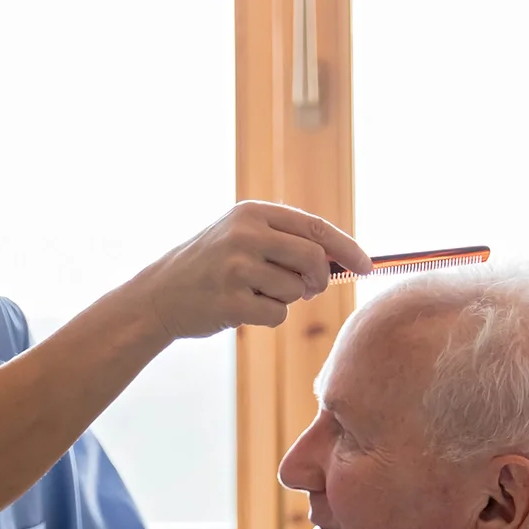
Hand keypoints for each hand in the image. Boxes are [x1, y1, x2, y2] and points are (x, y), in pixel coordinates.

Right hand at [135, 202, 370, 338]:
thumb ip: (287, 240)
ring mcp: (236, 268)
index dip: (346, 248)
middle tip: (308, 288)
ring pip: (296, 290)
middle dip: (318, 280)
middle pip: (313, 259)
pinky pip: (278, 314)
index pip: (315, 228)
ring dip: (285, 298)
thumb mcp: (243, 236)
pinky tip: (243, 308)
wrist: (161, 294)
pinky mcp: (231, 301)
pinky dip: (269, 316)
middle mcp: (245, 234)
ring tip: (254, 292)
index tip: (367, 266)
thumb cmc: (212, 266)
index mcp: (252, 212)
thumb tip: (342, 260)